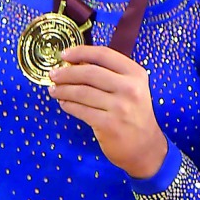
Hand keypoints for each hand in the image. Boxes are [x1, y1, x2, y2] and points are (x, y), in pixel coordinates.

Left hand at [48, 45, 167, 178]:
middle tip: (53, 74)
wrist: (145, 147)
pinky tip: (63, 103)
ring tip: (54, 90)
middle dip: (66, 73)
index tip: (64, 54)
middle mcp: (130, 88)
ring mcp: (120, 107)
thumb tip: (77, 62)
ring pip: (82, 92)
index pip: (104, 55)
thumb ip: (110, 73)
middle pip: (89, 72)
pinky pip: (81, 110)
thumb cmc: (134, 114)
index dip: (80, 52)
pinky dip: (68, 105)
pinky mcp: (109, 124)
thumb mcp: (131, 88)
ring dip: (63, 90)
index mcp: (135, 73)